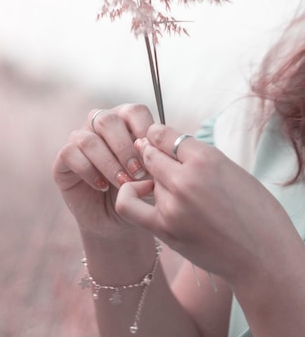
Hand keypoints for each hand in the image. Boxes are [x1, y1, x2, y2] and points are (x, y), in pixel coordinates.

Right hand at [52, 104, 152, 238]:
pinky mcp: (62, 160)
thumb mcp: (153, 177)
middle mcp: (99, 127)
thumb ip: (153, 160)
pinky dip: (88, 171)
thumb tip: (149, 149)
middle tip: (138, 172)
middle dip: (124, 147)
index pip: (133, 111)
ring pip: (88, 140)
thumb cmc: (138, 194)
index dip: (144, 128)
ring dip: (109, 164)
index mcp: (125, 123)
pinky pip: (70, 153)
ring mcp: (78, 141)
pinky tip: (102, 186)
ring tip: (123, 184)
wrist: (118, 222)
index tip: (153, 153)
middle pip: (107, 120)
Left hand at [116, 123, 301, 284]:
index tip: (158, 139)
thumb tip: (162, 141)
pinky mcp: (164, 228)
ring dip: (157, 182)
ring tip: (179, 193)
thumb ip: (198, 156)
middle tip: (161, 161)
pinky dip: (129, 193)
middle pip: (150, 153)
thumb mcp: (232, 171)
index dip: (158, 136)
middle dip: (153, 154)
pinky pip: (128, 204)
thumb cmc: (255, 214)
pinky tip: (141, 192)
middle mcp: (186, 178)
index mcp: (207, 159)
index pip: (163, 134)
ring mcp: (173, 204)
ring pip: (148, 179)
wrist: (265, 260)